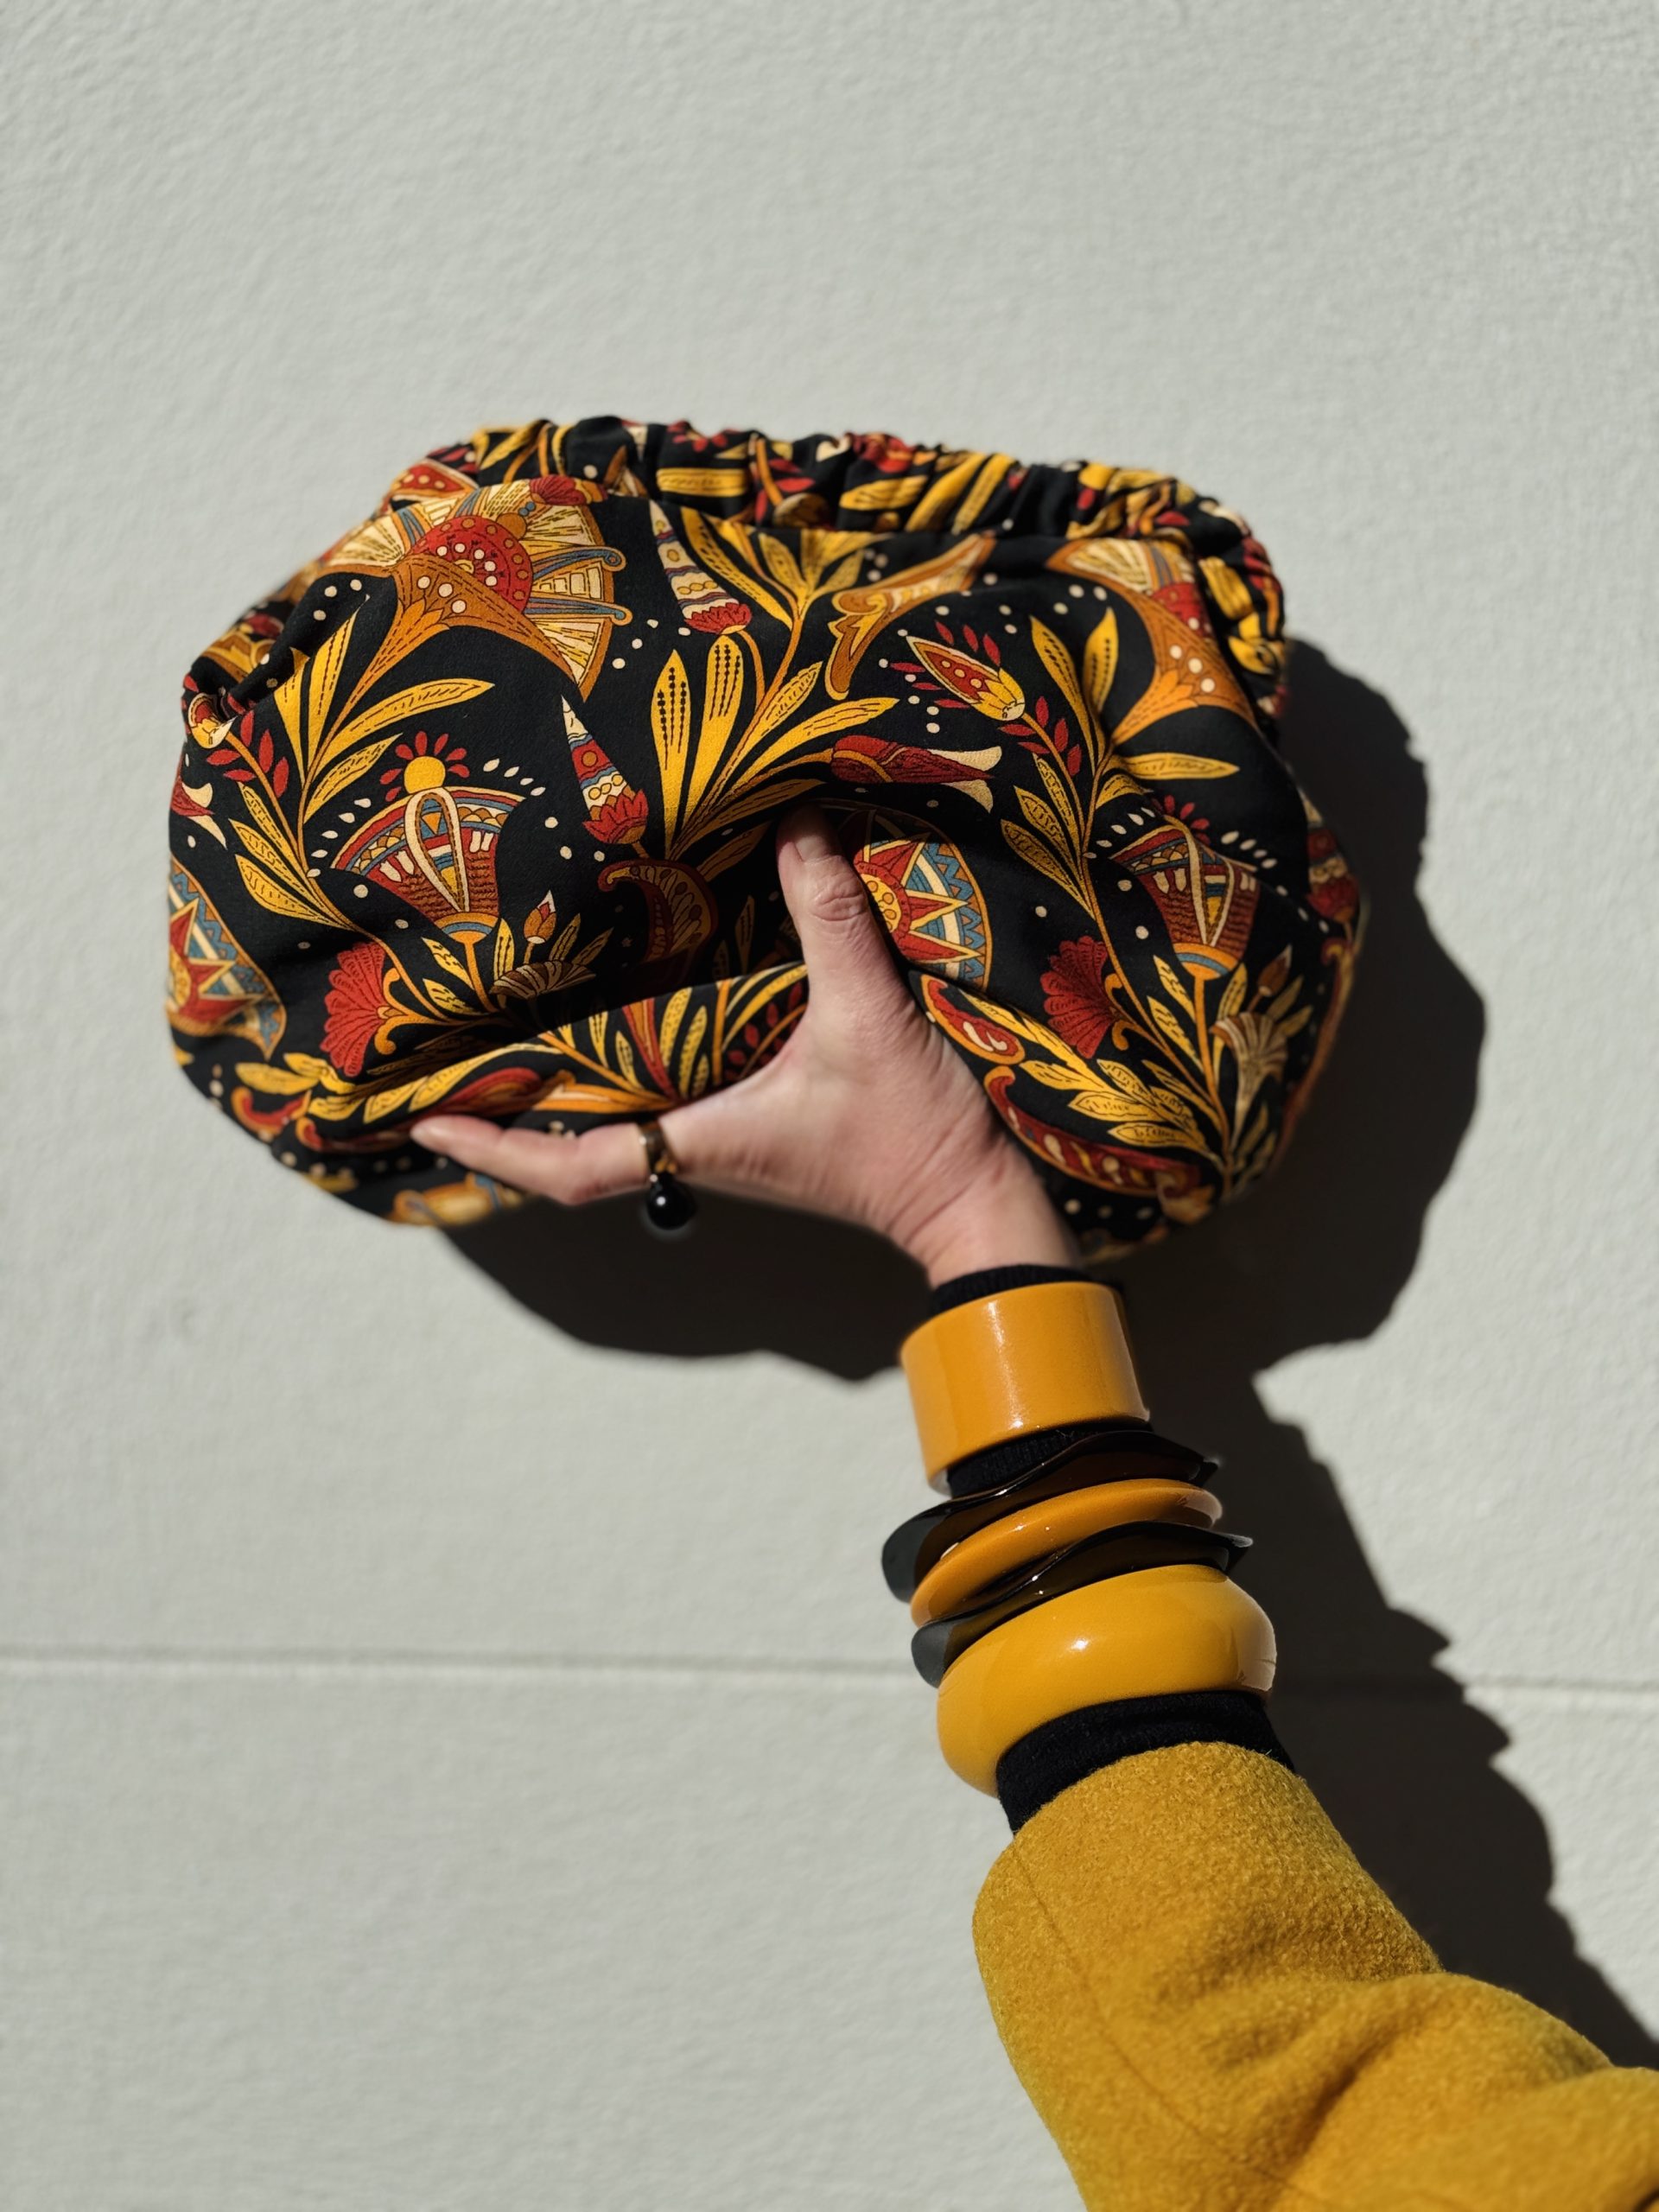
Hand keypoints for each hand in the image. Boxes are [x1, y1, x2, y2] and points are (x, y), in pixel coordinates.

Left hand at [411, 808, 1077, 1284]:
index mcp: (700, 1140)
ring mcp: (734, 1134)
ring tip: (514, 1018)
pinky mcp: (771, 1114)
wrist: (981, 1199)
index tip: (424, 1124)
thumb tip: (796, 822)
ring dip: (566, 1079)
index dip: (491, 1150)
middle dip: (507, 1108)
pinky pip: (679, 1085)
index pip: (566, 1168)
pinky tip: (634, 1001)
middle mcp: (700, 1143)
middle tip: (444, 1055)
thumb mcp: (867, 1017)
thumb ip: (829, 919)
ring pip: (623, 1110)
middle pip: (574, 1140)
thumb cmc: (914, 1136)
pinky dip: (637, 1058)